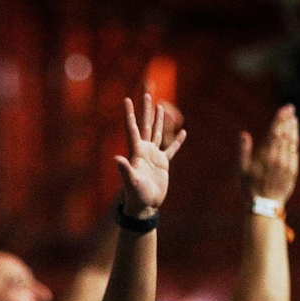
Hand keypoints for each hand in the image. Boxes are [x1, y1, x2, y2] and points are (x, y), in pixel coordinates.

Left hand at [114, 93, 185, 219]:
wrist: (145, 206)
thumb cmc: (136, 196)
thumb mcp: (131, 182)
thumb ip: (125, 169)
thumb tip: (117, 158)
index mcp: (136, 151)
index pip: (132, 128)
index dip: (130, 114)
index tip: (127, 99)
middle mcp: (144, 150)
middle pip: (145, 125)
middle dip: (146, 110)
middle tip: (147, 94)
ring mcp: (153, 156)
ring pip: (157, 133)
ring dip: (159, 120)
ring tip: (161, 106)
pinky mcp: (163, 163)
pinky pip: (171, 149)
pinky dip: (177, 141)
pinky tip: (182, 132)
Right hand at [240, 104, 298, 203]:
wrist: (265, 206)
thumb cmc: (249, 188)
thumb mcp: (241, 170)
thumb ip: (243, 151)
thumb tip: (244, 134)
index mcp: (265, 155)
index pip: (275, 132)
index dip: (280, 119)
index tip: (285, 109)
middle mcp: (278, 158)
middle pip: (285, 134)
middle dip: (288, 120)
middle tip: (290, 109)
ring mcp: (287, 164)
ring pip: (292, 142)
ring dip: (293, 129)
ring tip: (294, 119)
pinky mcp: (292, 171)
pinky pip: (295, 153)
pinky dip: (295, 142)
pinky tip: (294, 137)